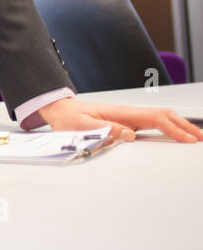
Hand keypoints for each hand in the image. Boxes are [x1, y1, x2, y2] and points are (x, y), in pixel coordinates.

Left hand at [36, 96, 201, 142]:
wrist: (60, 109)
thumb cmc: (69, 119)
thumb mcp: (82, 127)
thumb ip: (105, 131)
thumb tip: (129, 135)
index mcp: (122, 114)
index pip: (155, 119)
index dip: (174, 129)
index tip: (189, 140)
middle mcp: (129, 113)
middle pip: (164, 116)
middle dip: (185, 126)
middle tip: (202, 139)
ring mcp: (129, 116)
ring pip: (161, 117)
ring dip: (180, 125)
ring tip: (197, 137)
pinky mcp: (128, 120)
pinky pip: (154, 122)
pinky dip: (170, 126)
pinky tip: (177, 133)